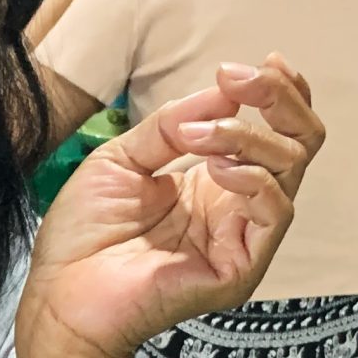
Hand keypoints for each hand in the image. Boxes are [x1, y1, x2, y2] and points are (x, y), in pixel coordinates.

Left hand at [20, 56, 323, 357]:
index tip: (262, 62)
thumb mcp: (124, 158)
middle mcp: (236, 209)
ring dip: (248, 137)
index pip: (274, 133)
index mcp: (215, 183)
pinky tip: (214, 168)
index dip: (280, 94)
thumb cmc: (83, 236)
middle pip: (298, 144)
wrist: (60, 296)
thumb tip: (225, 90)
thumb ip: (173, 125)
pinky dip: (252, 179)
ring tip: (199, 136)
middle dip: (279, 100)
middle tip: (239, 78)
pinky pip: (276, 213)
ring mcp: (242, 240)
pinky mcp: (241, 270)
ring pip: (289, 172)